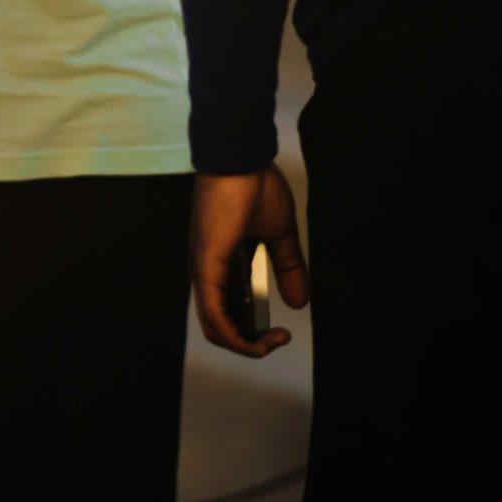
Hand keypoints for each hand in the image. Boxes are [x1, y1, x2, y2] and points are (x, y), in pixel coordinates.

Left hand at [190, 166, 310, 358]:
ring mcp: (202, 268)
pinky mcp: (205, 265)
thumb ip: (288, 267)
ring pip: (215, 326)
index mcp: (220, 263)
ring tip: (273, 340)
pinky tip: (259, 336)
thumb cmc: (253, 185)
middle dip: (250, 344)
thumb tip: (299, 301)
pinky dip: (235, 333)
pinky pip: (213, 313)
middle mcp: (205, 270)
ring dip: (246, 343)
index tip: (281, 331)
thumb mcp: (279, 234)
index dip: (252, 332)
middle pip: (219, 326)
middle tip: (277, 340)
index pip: (226, 313)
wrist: (241, 157)